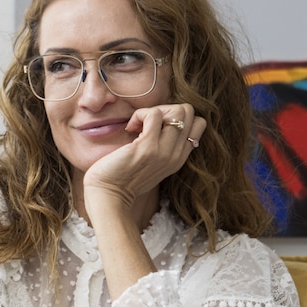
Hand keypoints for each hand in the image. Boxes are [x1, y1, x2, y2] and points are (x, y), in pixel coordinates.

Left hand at [83, 103, 206, 209]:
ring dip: (154, 111)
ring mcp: (164, 151)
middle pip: (188, 112)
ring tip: (139, 125)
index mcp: (179, 158)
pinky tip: (130, 128)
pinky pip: (153, 114)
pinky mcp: (147, 147)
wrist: (109, 196)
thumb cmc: (122, 179)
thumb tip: (160, 122)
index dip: (176, 117)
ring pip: (177, 110)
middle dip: (166, 109)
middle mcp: (176, 155)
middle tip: (146, 123)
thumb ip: (163, 148)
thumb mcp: (152, 164)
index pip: (198, 124)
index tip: (156, 126)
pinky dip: (140, 114)